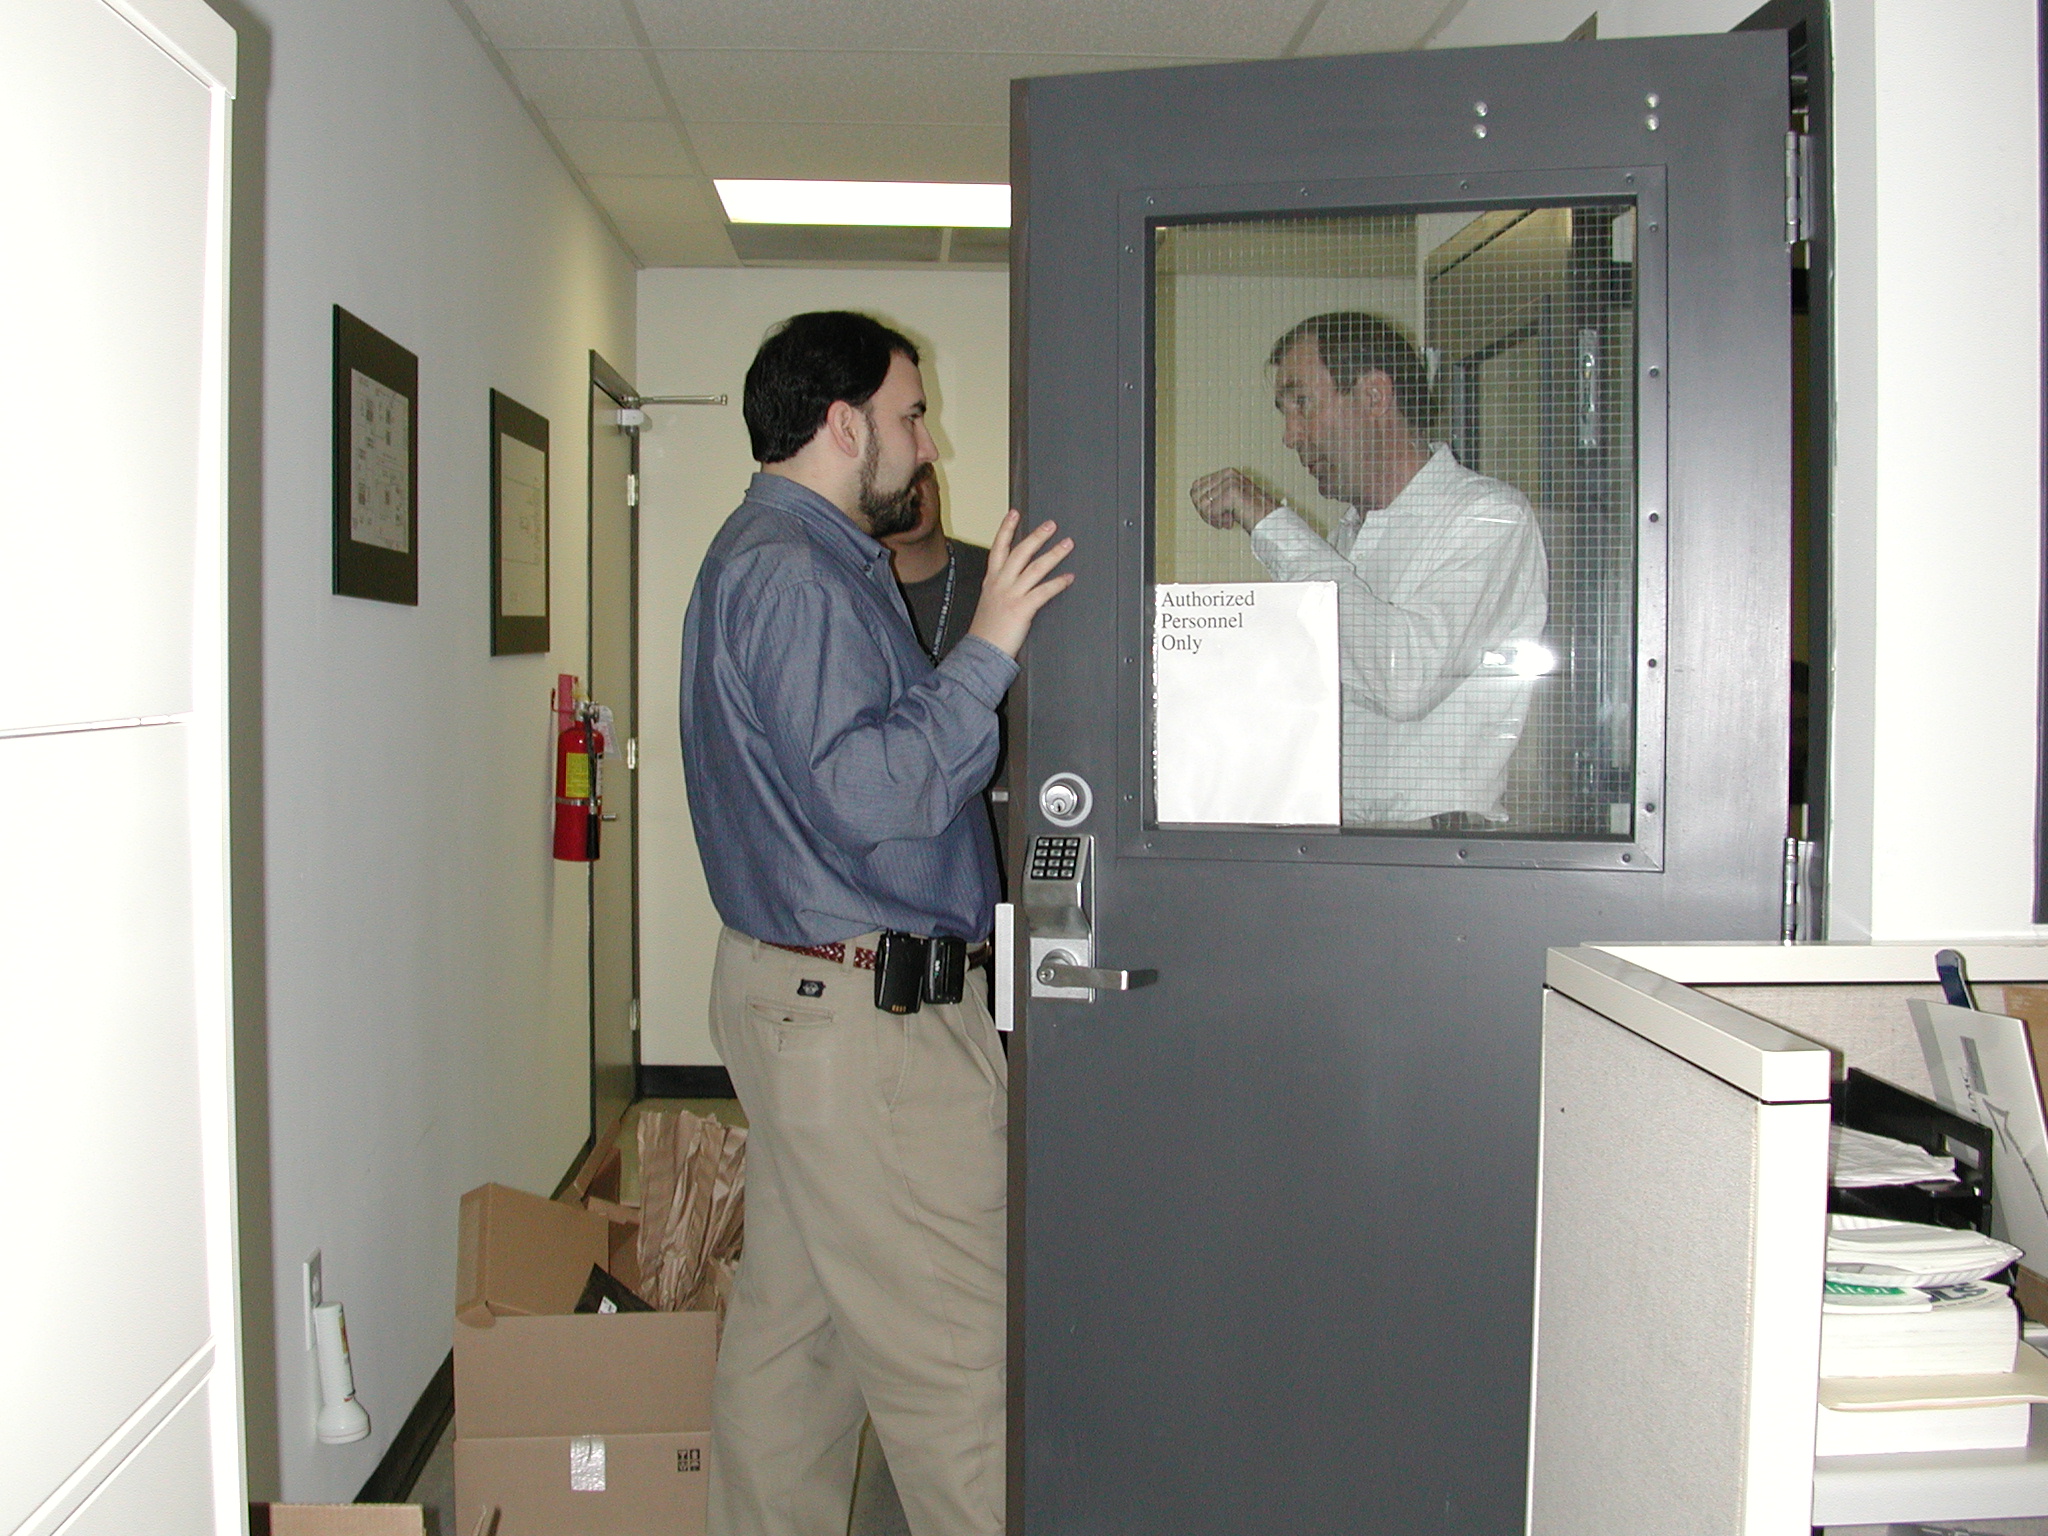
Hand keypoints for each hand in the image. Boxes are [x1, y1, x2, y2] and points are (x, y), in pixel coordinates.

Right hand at [966, 510, 1075, 658]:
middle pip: (1020, 552)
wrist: (981, 652)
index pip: (998, 548)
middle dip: (1036, 536)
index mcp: (991, 580)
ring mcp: (1012, 595)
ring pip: (1035, 568)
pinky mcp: (1022, 609)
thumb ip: (1001, 588)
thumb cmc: (987, 631)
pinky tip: (1069, 578)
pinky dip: (1058, 583)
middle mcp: (1001, 583)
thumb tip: (1016, 580)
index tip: (1014, 513)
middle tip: (1051, 525)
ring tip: (1067, 544)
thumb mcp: (989, 602)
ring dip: (1053, 554)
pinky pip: (1043, 592)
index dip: (1006, 529)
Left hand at [1190, 469, 1279, 531]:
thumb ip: (1214, 494)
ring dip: (1212, 518)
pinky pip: (1210, 512)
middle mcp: (1228, 475)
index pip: (1196, 487)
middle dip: (1204, 512)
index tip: (1216, 512)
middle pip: (1195, 496)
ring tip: (1226, 520)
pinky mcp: (1231, 493)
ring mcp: (1230, 483)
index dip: (1201, 505)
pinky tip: (1230, 522)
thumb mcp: (1231, 498)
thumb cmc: (1253, 513)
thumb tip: (1194, 496)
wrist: (1271, 522)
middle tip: (1220, 518)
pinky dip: (1218, 522)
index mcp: (1227, 473)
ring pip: (1201, 505)